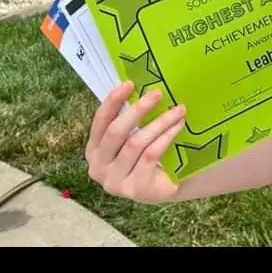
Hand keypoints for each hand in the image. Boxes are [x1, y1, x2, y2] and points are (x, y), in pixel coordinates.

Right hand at [85, 82, 186, 201]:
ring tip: (177, 110)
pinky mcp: (135, 189)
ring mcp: (115, 181)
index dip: (113, 101)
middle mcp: (98, 167)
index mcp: (93, 151)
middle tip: (157, 93)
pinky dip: (165, 138)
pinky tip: (178, 126)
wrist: (162, 188)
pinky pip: (150, 156)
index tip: (130, 83)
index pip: (100, 122)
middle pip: (116, 132)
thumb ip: (128, 121)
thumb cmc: (144, 158)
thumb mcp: (130, 139)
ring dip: (159, 123)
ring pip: (136, 143)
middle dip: (137, 110)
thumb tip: (140, 87)